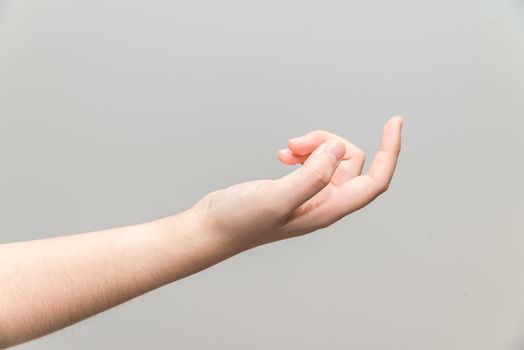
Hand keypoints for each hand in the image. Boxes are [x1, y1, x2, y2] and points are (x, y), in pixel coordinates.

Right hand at [190, 116, 402, 251]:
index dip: (390, 152)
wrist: (213, 228)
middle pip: (350, 162)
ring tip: (287, 148)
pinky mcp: (297, 188)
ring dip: (313, 144)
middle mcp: (325, 203)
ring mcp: (311, 195)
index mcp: (328, 210)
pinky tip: (284, 154)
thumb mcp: (276, 199)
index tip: (394, 122)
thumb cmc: (240, 221)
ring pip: (331, 158)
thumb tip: (338, 150)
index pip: (375, 181)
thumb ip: (311, 176)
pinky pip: (313, 161)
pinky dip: (302, 151)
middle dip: (328, 142)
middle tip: (296, 143)